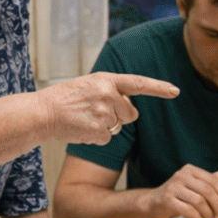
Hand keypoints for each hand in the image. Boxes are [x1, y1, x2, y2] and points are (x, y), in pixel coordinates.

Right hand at [37, 72, 178, 144]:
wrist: (42, 112)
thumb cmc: (66, 98)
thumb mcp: (90, 85)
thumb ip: (111, 91)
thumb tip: (130, 110)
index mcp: (106, 79)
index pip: (138, 83)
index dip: (158, 88)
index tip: (175, 91)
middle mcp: (108, 94)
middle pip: (130, 114)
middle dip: (119, 116)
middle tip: (94, 111)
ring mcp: (103, 112)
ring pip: (118, 127)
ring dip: (105, 126)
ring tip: (84, 118)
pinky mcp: (98, 130)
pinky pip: (107, 138)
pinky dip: (96, 137)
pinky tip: (81, 128)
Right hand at [146, 165, 217, 217]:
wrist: (153, 203)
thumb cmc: (177, 195)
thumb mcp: (193, 185)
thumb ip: (209, 181)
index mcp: (190, 170)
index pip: (213, 181)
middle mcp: (182, 175)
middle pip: (207, 191)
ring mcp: (173, 187)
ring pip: (199, 201)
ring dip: (209, 213)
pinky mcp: (167, 200)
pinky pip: (188, 210)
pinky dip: (197, 217)